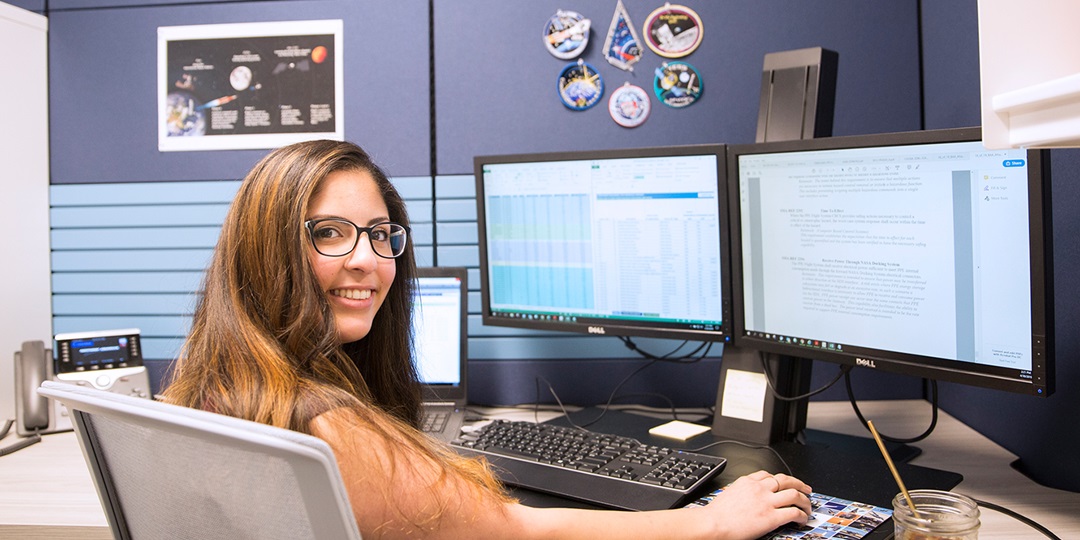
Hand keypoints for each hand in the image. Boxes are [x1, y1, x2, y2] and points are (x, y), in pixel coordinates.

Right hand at [697, 470, 812, 538]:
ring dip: (805, 500)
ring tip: (808, 506)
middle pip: (785, 480)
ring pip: (794, 494)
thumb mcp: (728, 494)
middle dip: (799, 483)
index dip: (780, 479)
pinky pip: (793, 512)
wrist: (713, 524)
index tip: (784, 484)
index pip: (768, 474)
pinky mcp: (772, 517)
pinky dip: (801, 515)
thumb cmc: (716, 515)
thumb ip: (741, 493)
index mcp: (747, 482)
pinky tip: (802, 519)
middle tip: (806, 489)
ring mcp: (766, 502)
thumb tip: (746, 499)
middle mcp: (759, 488)